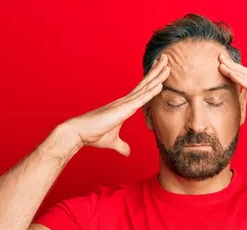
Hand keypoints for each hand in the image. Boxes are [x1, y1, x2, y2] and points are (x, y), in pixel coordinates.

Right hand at [56, 54, 170, 155]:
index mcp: (124, 106)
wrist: (79, 133)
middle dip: (156, 71)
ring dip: (157, 76)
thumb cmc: (93, 134)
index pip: (142, 90)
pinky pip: (140, 100)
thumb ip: (122, 146)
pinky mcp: (122, 110)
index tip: (160, 70)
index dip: (152, 80)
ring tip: (167, 64)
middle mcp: (125, 101)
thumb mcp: (113, 141)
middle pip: (145, 84)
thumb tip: (127, 153)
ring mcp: (124, 104)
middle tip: (166, 58)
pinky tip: (160, 84)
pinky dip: (151, 92)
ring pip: (145, 88)